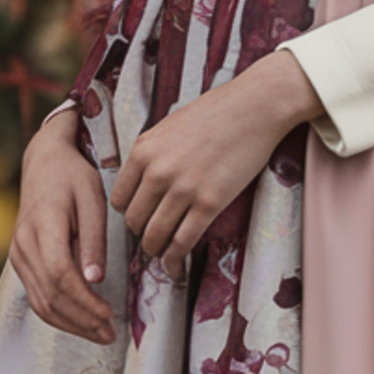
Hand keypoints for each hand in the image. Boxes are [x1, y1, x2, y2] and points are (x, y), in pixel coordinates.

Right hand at [9, 106, 115, 345]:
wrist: (43, 163)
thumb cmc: (73, 177)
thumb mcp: (92, 198)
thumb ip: (94, 240)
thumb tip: (95, 280)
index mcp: (43, 225)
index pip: (60, 274)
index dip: (85, 301)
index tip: (110, 315)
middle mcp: (24, 244)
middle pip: (50, 295)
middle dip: (81, 320)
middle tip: (110, 334)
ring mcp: (18, 255)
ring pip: (40, 302)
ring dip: (70, 324)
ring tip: (99, 335)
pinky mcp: (20, 261)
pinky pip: (36, 296)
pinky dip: (58, 315)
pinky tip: (80, 322)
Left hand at [110, 48, 323, 279]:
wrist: (254, 106)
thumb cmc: (215, 112)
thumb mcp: (169, 126)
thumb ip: (152, 154)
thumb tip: (143, 183)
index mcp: (143, 150)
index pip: (119, 199)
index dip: (129, 213)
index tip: (140, 218)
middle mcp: (157, 171)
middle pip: (134, 221)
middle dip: (141, 234)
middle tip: (152, 237)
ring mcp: (183, 188)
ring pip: (155, 236)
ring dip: (156, 250)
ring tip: (163, 255)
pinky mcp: (210, 202)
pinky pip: (183, 241)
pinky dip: (175, 259)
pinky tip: (176, 266)